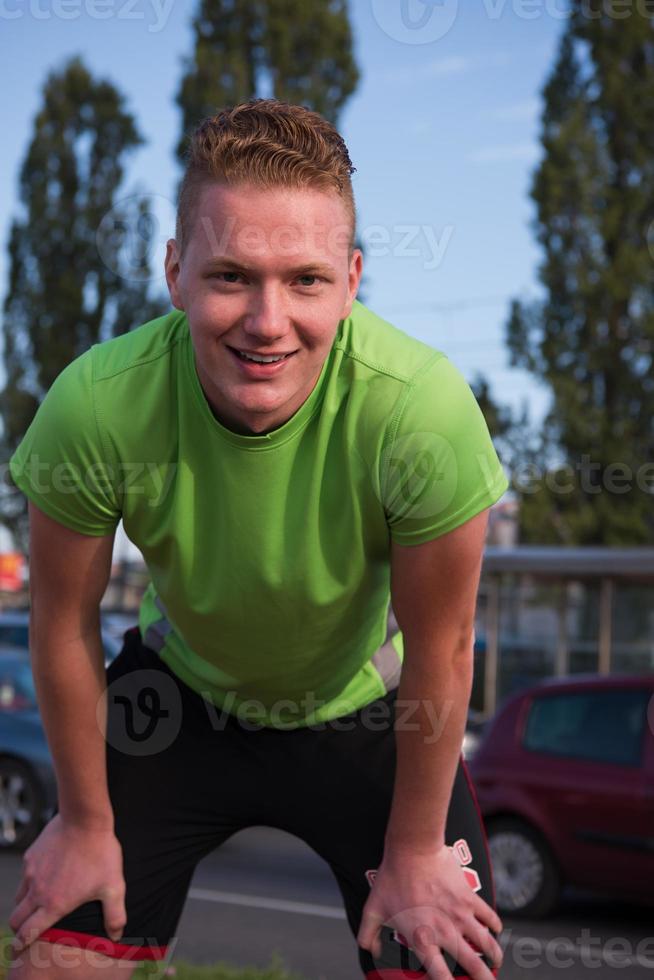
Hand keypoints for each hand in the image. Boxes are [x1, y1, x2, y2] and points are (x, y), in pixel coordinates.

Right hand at [9, 813, 126, 953]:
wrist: (85, 819)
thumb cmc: (101, 853)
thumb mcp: (113, 886)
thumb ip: (115, 914)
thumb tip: (117, 934)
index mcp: (54, 904)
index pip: (28, 933)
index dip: (21, 945)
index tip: (18, 950)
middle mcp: (38, 891)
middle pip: (16, 919)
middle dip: (18, 929)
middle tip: (25, 931)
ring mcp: (31, 872)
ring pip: (19, 897)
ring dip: (24, 905)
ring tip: (35, 905)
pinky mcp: (31, 855)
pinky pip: (25, 875)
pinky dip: (30, 882)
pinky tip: (44, 876)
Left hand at [357, 843, 503, 979]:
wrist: (413, 850)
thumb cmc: (393, 878)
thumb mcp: (373, 909)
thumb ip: (368, 935)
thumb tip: (371, 950)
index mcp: (422, 939)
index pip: (440, 976)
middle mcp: (446, 932)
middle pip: (474, 966)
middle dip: (484, 979)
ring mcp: (461, 915)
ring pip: (487, 943)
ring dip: (494, 956)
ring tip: (495, 962)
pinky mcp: (469, 897)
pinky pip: (489, 916)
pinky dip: (495, 925)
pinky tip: (496, 930)